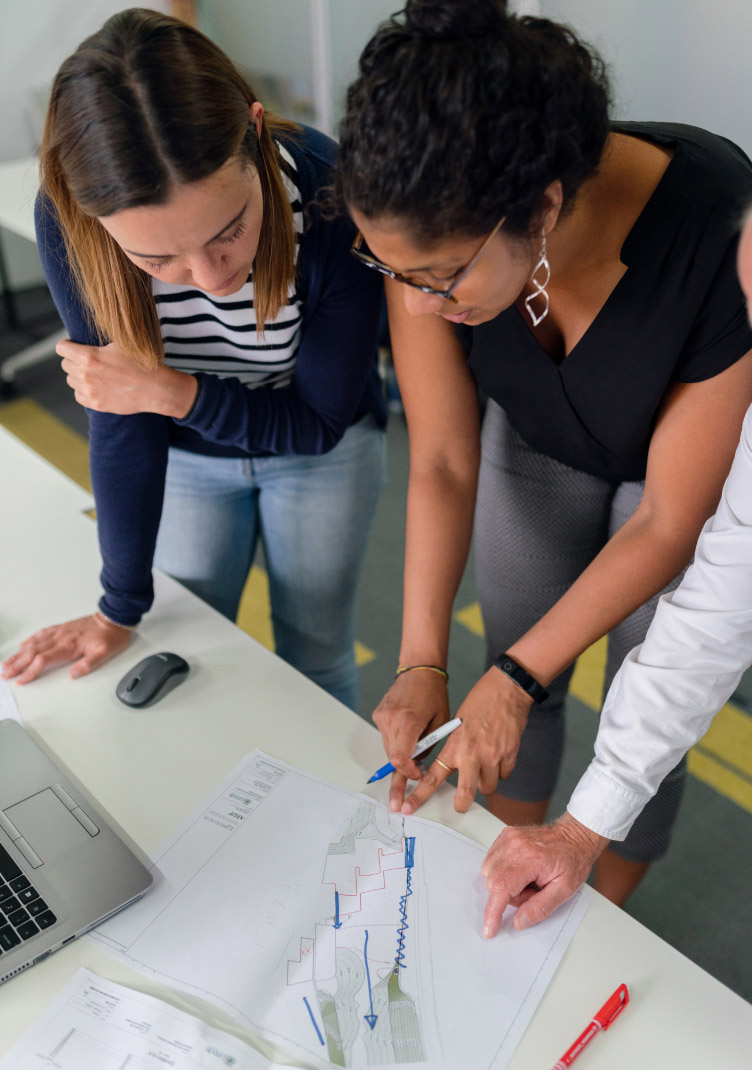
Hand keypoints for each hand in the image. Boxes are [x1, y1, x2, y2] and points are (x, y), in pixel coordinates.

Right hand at [1, 614, 132, 683]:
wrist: (113, 618)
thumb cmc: (110, 636)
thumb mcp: (105, 653)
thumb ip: (88, 664)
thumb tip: (73, 674)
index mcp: (69, 646)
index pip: (43, 660)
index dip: (30, 671)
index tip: (20, 680)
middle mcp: (61, 638)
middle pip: (33, 652)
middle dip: (17, 664)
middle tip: (5, 673)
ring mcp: (60, 632)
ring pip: (34, 643)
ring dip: (19, 653)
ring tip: (7, 662)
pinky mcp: (62, 628)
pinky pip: (42, 634)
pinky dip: (30, 640)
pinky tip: (23, 645)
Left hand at [57, 339, 197, 417]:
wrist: (156, 389)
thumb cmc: (140, 363)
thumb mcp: (119, 345)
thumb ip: (97, 344)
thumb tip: (84, 341)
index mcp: (89, 357)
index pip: (61, 348)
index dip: (67, 346)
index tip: (73, 347)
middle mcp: (86, 375)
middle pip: (65, 365)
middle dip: (74, 361)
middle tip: (89, 361)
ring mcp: (90, 391)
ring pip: (71, 380)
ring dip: (79, 376)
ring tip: (95, 374)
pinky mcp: (96, 404)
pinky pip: (78, 395)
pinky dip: (84, 391)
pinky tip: (97, 387)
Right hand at [372, 670, 450, 811]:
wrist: (419, 670)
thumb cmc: (434, 694)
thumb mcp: (441, 721)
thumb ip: (430, 745)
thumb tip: (421, 767)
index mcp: (409, 721)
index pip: (399, 758)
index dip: (407, 773)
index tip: (418, 776)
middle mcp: (391, 719)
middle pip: (392, 757)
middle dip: (400, 774)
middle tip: (398, 801)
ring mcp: (382, 717)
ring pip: (388, 749)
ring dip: (400, 756)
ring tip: (413, 756)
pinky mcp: (378, 714)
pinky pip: (386, 737)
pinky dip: (396, 742)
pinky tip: (407, 736)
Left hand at [400, 666, 531, 815]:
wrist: (506, 689)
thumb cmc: (480, 701)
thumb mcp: (457, 723)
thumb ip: (454, 747)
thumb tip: (452, 767)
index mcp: (454, 745)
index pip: (433, 776)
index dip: (420, 795)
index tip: (409, 807)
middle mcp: (472, 754)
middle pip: (466, 793)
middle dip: (462, 804)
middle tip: (460, 806)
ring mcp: (493, 756)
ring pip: (488, 786)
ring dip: (485, 782)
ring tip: (485, 765)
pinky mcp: (510, 754)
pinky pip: (504, 775)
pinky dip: (501, 770)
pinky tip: (499, 755)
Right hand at [481, 813, 608, 936]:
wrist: (574, 836)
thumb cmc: (573, 860)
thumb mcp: (565, 890)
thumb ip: (541, 908)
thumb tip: (519, 921)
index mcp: (532, 859)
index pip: (501, 887)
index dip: (492, 911)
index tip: (489, 929)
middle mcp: (515, 845)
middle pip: (493, 882)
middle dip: (509, 896)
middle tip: (533, 891)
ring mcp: (509, 838)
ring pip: (489, 872)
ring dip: (505, 884)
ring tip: (528, 879)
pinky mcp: (505, 836)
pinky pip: (491, 861)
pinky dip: (502, 872)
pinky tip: (520, 870)